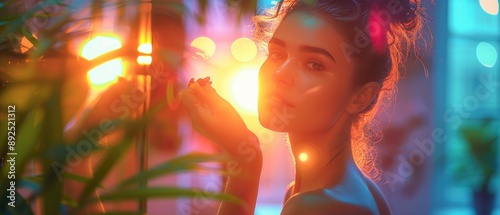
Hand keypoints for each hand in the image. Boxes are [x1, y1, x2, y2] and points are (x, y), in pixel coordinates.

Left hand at [180, 77, 261, 214]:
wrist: (241, 148)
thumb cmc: (233, 128)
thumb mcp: (222, 107)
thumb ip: (208, 95)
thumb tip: (197, 84)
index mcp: (196, 116)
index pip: (186, 95)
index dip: (194, 85)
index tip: (207, 80)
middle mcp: (196, 120)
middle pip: (190, 99)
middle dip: (198, 88)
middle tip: (210, 81)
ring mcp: (202, 124)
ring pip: (197, 104)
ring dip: (203, 94)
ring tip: (213, 87)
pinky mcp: (209, 125)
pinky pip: (203, 110)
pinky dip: (207, 102)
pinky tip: (215, 98)